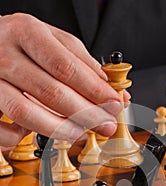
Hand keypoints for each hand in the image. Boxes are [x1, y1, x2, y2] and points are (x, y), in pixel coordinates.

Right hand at [0, 13, 129, 146]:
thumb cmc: (22, 42)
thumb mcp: (53, 40)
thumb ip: (82, 63)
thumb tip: (114, 91)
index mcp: (26, 32)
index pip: (66, 67)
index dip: (94, 90)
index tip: (115, 104)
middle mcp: (4, 54)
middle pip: (50, 91)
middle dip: (85, 113)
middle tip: (105, 124)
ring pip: (24, 111)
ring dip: (59, 128)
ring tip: (81, 133)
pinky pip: (0, 128)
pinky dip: (19, 136)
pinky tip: (36, 132)